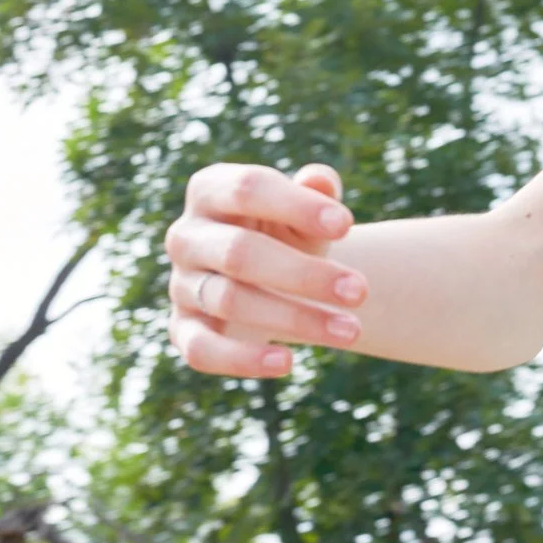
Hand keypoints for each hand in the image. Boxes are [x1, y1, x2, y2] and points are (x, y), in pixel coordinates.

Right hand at [163, 161, 365, 378]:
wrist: (268, 278)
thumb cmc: (287, 233)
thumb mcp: (304, 210)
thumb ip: (315, 190)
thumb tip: (320, 179)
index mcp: (210, 190)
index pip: (248, 189)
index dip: (297, 206)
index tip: (347, 225)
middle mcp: (186, 236)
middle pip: (239, 252)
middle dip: (304, 274)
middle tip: (360, 291)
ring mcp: (181, 284)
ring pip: (231, 301)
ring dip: (295, 319)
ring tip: (351, 331)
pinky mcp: (182, 329)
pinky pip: (202, 349)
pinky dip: (243, 359)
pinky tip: (288, 362)